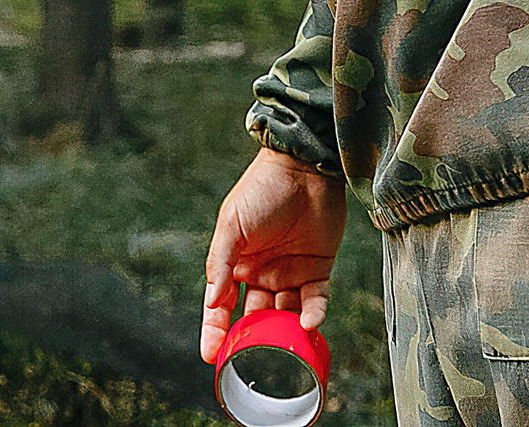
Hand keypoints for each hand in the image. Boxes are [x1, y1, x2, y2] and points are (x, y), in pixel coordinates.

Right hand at [199, 146, 346, 364]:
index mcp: (235, 263)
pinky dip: (313, 315)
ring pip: (286, 314)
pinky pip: (315, 301)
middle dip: (252, 340)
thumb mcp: (231, 224)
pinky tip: (308, 324)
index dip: (215, 330)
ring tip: (284, 348)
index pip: (220, 305)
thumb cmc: (260, 189)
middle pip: (254, 316)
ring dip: (285, 332)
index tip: (210, 356)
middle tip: (250, 362)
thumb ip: (220, 263)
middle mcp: (261, 272)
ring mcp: (290, 273)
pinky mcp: (318, 269)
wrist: (303, 166)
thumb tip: (213, 301)